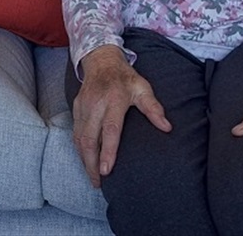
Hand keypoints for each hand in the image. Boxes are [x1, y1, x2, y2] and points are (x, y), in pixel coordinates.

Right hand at [72, 45, 170, 186]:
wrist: (101, 61)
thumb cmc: (125, 78)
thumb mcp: (143, 88)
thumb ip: (153, 108)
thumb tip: (167, 127)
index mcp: (114, 100)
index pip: (110, 130)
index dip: (108, 151)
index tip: (106, 170)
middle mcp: (95, 105)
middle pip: (89, 139)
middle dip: (92, 164)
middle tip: (98, 182)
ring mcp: (83, 108)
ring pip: (79, 139)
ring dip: (84, 160)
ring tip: (93, 176)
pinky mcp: (76, 109)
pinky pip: (75, 133)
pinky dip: (79, 150)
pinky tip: (86, 160)